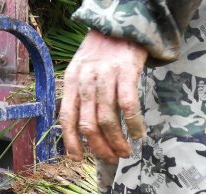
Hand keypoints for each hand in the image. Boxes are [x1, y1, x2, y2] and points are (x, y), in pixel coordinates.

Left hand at [60, 30, 147, 163]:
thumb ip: (81, 96)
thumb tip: (85, 130)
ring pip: (108, 118)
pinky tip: (138, 134)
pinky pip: (128, 105)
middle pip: (88, 123)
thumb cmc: (103, 53)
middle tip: (110, 158)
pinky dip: (133, 124)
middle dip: (99, 146)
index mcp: (72, 81)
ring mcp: (106, 75)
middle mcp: (86, 79)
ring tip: (125, 152)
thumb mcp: (83, 70)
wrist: (121, 23)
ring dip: (117, 141)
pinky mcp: (126, 71)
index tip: (77, 158)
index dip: (71, 141)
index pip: (67, 117)